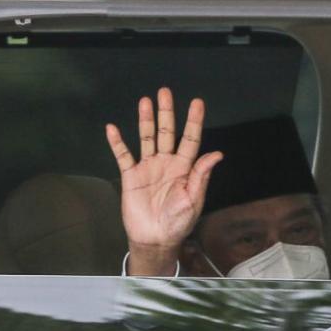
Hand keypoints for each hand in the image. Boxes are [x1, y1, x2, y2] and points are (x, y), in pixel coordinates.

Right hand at [106, 87, 222, 275]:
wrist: (155, 238)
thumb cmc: (178, 222)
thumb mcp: (194, 199)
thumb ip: (201, 175)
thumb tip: (217, 154)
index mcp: (185, 168)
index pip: (190, 139)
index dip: (193, 121)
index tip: (197, 103)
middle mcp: (167, 163)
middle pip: (167, 132)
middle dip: (167, 112)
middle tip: (165, 92)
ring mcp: (148, 167)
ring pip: (146, 138)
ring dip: (145, 120)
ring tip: (145, 101)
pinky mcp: (131, 176)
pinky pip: (123, 155)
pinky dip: (117, 142)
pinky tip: (112, 128)